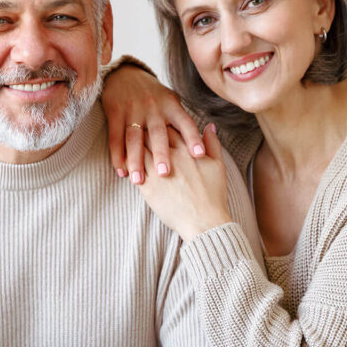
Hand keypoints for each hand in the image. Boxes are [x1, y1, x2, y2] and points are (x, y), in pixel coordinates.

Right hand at [101, 63, 204, 183]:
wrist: (125, 74)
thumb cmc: (153, 94)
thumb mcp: (171, 101)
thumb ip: (183, 121)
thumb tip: (206, 139)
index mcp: (171, 106)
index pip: (185, 123)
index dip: (193, 138)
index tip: (199, 155)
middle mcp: (153, 108)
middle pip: (158, 133)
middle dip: (161, 153)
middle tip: (166, 173)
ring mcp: (133, 111)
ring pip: (134, 138)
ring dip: (135, 160)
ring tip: (138, 181)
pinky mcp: (115, 113)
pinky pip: (116, 137)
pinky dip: (117, 155)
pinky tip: (121, 172)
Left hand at [138, 123, 232, 240]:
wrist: (204, 221)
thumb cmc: (213, 195)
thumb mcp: (218, 165)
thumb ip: (212, 143)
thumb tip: (209, 126)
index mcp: (186, 148)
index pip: (168, 127)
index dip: (162, 124)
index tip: (158, 126)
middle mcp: (170, 156)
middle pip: (150, 135)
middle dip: (144, 131)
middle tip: (139, 132)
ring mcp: (156, 171)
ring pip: (138, 151)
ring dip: (133, 147)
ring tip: (130, 146)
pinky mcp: (147, 187)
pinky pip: (133, 171)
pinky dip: (129, 165)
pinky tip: (128, 165)